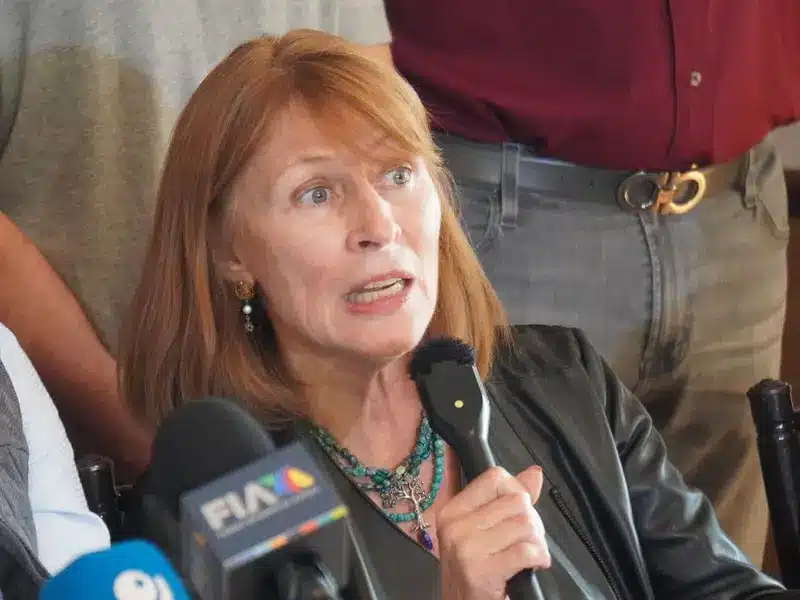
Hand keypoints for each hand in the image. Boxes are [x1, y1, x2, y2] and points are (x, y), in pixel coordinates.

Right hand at [438, 465, 549, 599]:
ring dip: (537, 542)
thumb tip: (534, 473)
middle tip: (526, 539)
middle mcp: (455, 526)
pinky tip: (533, 565)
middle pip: (516, 501)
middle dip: (531, 521)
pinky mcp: (481, 571)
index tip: (517, 512)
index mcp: (453, 511)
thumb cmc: (475, 572)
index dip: (516, 492)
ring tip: (529, 554)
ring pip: (525, 524)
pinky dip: (539, 558)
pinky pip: (527, 550)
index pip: (495, 477)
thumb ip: (508, 501)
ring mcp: (466, 548)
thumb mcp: (482, 533)